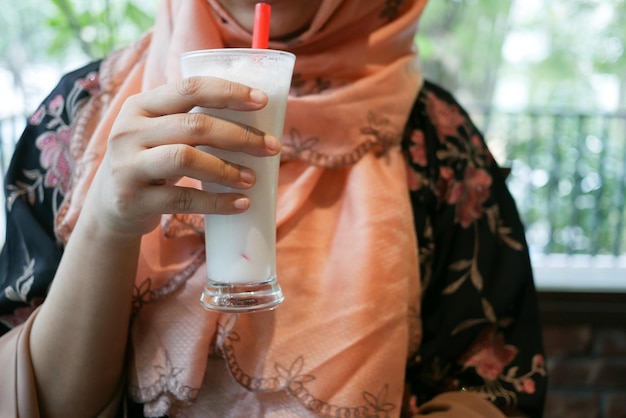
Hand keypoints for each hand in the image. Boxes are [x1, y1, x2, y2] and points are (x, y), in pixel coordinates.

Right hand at [84, 76, 280, 237]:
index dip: (229, 92)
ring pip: (185, 158)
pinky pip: (182, 200)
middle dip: (240, 135)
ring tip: (252, 178)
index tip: (262, 102)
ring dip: (226, 169)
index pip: (190, 88)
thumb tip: (258, 121)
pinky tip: (240, 204)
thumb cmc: (150, 162)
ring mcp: (128, 166)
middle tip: (271, 147)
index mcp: (141, 106)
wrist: (109, 207)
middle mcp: (129, 131)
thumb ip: (191, 122)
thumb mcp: (159, 134)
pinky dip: (217, 202)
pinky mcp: (133, 200)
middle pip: (194, 125)